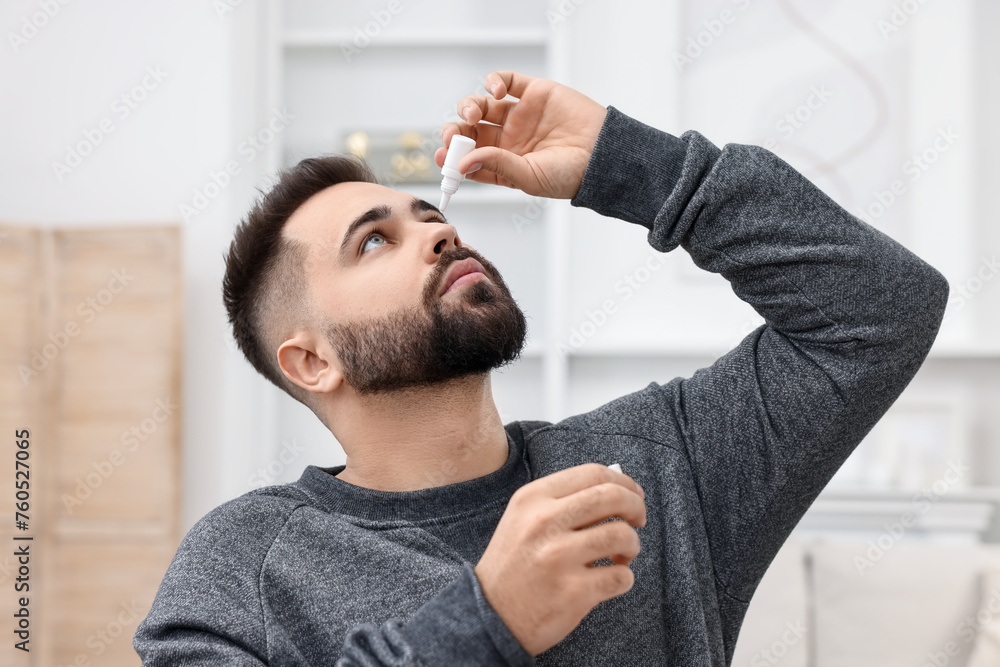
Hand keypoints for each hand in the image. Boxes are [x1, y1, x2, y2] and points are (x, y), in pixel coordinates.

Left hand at [434, 70, 608, 199]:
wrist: (604, 154)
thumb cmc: (571, 174)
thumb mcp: (529, 177)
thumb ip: (497, 166)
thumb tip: (463, 161)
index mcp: (504, 164)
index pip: (469, 159)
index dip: (452, 156)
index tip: (442, 156)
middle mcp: (508, 139)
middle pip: (470, 131)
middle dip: (457, 131)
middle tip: (454, 134)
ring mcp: (519, 115)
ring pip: (482, 106)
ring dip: (469, 107)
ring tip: (473, 114)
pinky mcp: (533, 92)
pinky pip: (505, 81)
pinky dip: (494, 82)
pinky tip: (495, 90)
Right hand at [474, 463, 645, 655]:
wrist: (489, 616)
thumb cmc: (513, 565)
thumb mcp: (522, 519)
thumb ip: (561, 501)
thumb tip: (615, 488)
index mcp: (533, 499)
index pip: (592, 473)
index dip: (623, 482)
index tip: (634, 494)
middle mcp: (544, 522)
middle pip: (612, 497)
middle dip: (636, 507)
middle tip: (638, 520)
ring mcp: (558, 557)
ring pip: (622, 535)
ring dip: (632, 545)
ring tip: (622, 556)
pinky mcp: (573, 592)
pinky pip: (621, 577)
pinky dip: (625, 578)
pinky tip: (611, 579)